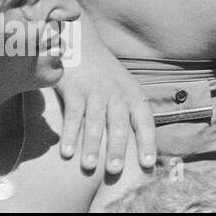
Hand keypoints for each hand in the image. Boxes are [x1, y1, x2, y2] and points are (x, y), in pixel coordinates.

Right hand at [55, 51, 156, 173]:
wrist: (84, 45)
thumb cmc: (106, 75)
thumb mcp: (125, 89)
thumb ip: (130, 113)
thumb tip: (136, 147)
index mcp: (134, 96)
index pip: (145, 121)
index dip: (148, 142)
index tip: (148, 164)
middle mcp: (118, 95)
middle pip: (120, 124)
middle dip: (117, 148)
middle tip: (115, 171)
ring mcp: (96, 92)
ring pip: (95, 122)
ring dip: (92, 145)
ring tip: (89, 167)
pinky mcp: (75, 89)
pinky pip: (73, 114)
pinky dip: (70, 133)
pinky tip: (66, 152)